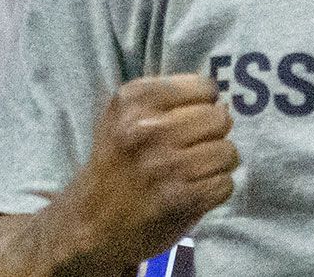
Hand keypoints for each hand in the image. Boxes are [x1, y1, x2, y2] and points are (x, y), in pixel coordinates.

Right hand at [44, 75, 236, 268]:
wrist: (85, 226)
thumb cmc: (114, 167)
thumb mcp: (125, 118)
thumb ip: (169, 102)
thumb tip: (222, 102)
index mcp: (134, 100)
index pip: (205, 87)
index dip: (202, 106)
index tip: (187, 122)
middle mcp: (147, 128)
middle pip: (220, 118)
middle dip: (212, 135)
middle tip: (191, 150)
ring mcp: (164, 164)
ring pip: (227, 152)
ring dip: (217, 165)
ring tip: (193, 173)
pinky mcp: (177, 198)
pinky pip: (225, 184)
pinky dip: (215, 191)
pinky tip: (193, 193)